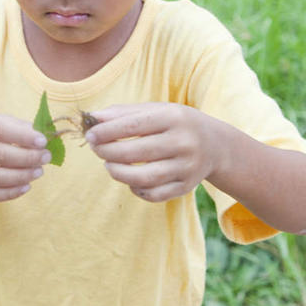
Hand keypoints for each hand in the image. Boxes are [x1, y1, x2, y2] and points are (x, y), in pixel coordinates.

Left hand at [85, 103, 220, 201]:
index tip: (90, 134)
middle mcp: (183, 142)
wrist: (215, 145)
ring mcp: (187, 167)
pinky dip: (136, 189)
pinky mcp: (186, 187)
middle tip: (96, 149)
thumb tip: (93, 118)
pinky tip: (129, 179)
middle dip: (108, 151)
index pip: (133, 125)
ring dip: (118, 173)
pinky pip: (154, 195)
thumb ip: (124, 113)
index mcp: (174, 117)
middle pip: (136, 152)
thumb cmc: (175, 124)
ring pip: (144, 177)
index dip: (107, 131)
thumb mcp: (155, 110)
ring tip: (108, 165)